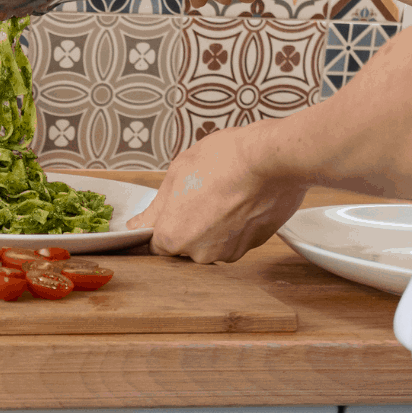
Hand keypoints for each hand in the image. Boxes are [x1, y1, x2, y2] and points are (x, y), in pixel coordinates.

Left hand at [126, 127, 307, 263]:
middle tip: (200, 195)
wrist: (271, 159)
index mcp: (172, 236)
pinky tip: (240, 201)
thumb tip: (140, 224)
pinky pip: (234, 240)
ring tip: (223, 195)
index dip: (161, 226)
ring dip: (213, 226)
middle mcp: (198, 253)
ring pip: (210, 243)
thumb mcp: (176, 174)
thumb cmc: (225, 159)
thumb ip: (156, 208)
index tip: (169, 214)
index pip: (154, 245)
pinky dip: (235, 225)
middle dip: (188, 224)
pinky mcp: (251, 247)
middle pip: (184, 246)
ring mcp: (227, 252)